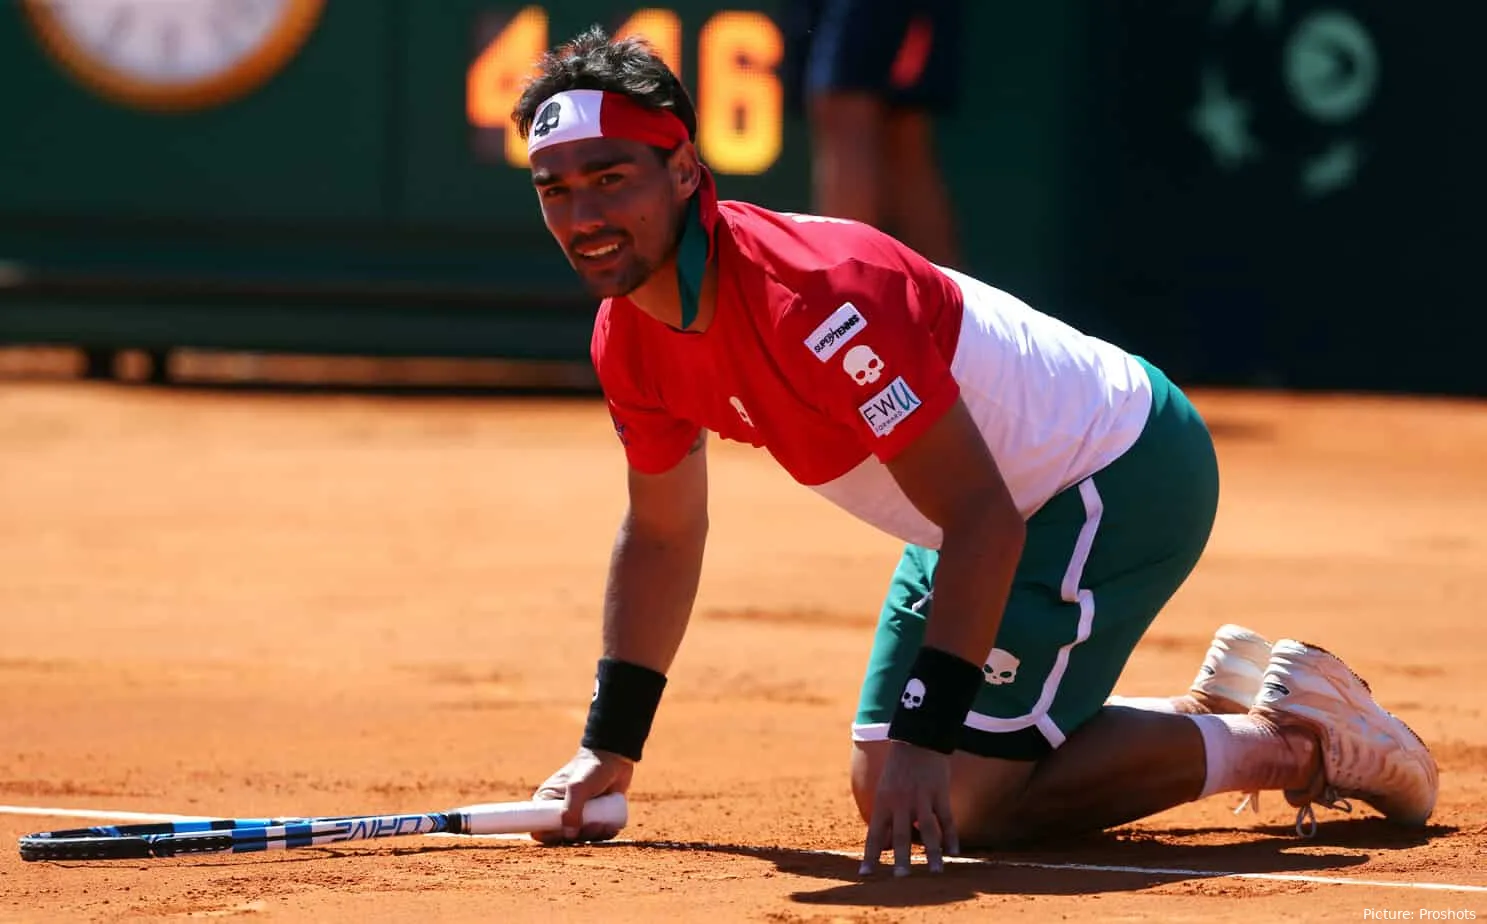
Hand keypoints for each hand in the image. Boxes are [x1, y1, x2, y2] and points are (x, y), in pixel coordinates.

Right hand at [530, 747, 634, 844]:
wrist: (616, 758)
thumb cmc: (591, 768)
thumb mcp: (577, 787)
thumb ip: (570, 810)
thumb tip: (569, 835)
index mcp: (546, 801)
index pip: (539, 826)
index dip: (549, 836)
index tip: (564, 835)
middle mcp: (560, 810)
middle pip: (561, 837)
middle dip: (576, 837)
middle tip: (591, 826)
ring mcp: (579, 814)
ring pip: (581, 837)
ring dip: (592, 836)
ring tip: (603, 824)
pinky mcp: (595, 817)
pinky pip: (597, 834)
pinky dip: (603, 835)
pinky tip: (610, 827)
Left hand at [860, 740, 957, 876]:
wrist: (916, 739)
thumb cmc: (898, 770)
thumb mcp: (885, 791)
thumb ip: (886, 818)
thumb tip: (884, 846)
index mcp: (883, 802)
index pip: (875, 834)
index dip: (870, 855)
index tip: (865, 875)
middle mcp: (901, 802)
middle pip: (901, 835)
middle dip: (901, 858)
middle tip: (901, 878)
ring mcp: (922, 798)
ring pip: (927, 830)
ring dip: (931, 853)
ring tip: (935, 872)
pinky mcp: (940, 793)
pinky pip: (947, 819)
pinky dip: (951, 837)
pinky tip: (954, 853)